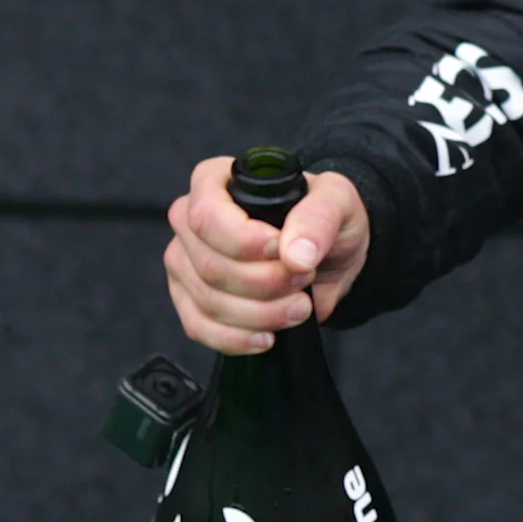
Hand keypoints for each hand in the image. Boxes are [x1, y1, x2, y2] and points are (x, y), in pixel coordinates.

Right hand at [164, 157, 369, 353]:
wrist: (329, 254)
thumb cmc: (323, 218)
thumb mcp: (337, 201)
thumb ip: (320, 216)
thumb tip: (297, 254)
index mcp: (214, 182)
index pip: (207, 216)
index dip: (245, 242)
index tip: (283, 253)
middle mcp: (189, 220)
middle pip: (211, 266)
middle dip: (266, 283)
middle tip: (305, 279)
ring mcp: (185, 262)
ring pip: (207, 301)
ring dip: (261, 314)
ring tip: (300, 306)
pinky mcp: (189, 299)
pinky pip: (199, 328)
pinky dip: (236, 339)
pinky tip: (267, 337)